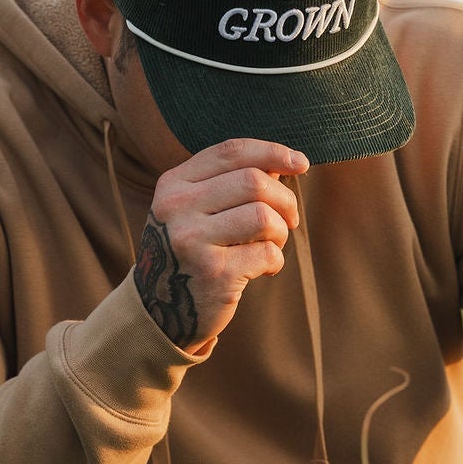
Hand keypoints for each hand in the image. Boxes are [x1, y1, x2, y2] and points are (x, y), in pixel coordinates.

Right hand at [133, 138, 308, 349]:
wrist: (161, 311)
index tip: (301, 162)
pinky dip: (276, 261)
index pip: (231, 152)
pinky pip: (267, 253)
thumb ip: (233, 182)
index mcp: (173, 184)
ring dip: (281, 231)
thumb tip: (285, 162)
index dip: (272, 152)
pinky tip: (264, 270)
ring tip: (272, 245)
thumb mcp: (196, 210)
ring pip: (263, 216)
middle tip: (290, 219)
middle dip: (284, 199)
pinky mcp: (213, 273)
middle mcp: (177, 208)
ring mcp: (192, 241)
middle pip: (253, 181)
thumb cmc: (192, 252)